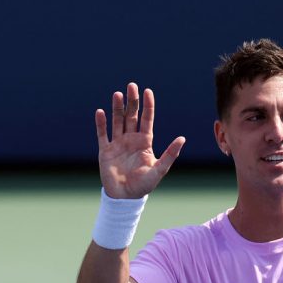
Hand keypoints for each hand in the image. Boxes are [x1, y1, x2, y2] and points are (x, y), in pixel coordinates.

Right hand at [95, 83, 185, 198]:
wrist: (126, 197)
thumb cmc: (144, 184)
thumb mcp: (160, 168)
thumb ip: (170, 153)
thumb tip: (182, 138)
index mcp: (145, 142)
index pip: (147, 119)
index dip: (147, 105)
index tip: (147, 91)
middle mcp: (131, 139)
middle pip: (132, 115)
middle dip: (132, 101)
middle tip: (131, 85)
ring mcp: (118, 144)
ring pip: (117, 121)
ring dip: (117, 108)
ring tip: (117, 94)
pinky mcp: (105, 151)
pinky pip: (102, 134)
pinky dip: (101, 123)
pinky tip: (100, 111)